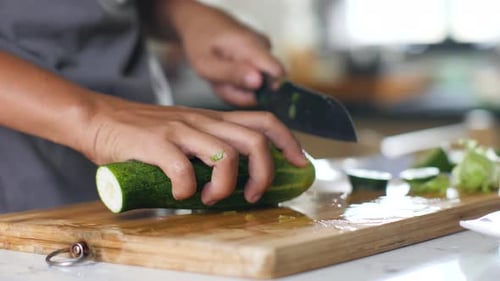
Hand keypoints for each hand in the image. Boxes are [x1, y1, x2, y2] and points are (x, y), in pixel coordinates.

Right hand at [85, 94, 307, 204]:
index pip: (265, 121)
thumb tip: (229, 182)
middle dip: (265, 173)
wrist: (99, 118)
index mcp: (213, 119)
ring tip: (213, 198)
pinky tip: (179, 196)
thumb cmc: (143, 133)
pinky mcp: (156, 143)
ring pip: (226, 155)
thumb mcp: (185, 132)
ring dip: (227, 185)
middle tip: (252, 195)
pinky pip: (182, 169)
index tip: (298, 163)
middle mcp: (203, 121)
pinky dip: (186, 189)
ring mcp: (181, 130)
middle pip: (255, 140)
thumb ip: (206, 149)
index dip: (288, 141)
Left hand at [166, 1, 284, 106]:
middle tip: (221, 85)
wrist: (200, 21)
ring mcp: (264, 48)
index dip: (263, 92)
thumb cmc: (200, 43)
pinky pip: (255, 77)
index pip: (278, 74)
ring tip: (220, 77)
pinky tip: (226, 73)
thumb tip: (258, 83)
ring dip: (237, 88)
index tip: (238, 91)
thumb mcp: (205, 64)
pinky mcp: (262, 53)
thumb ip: (231, 75)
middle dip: (243, 92)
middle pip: (265, 85)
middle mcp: (263, 45)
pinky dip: (238, 81)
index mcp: (251, 46)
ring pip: (259, 83)